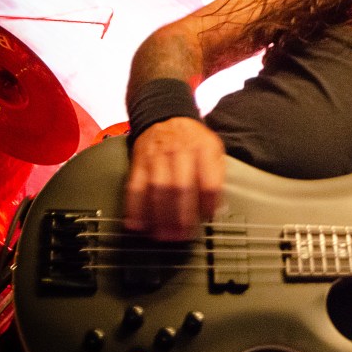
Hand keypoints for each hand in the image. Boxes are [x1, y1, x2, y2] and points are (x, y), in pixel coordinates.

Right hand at [123, 117, 225, 241]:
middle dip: (181, 215)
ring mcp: (156, 157)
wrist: (165, 116)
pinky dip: (134, 207)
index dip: (209, 202)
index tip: (207, 219)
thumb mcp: (214, 150)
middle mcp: (179, 152)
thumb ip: (217, 176)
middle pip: (180, 187)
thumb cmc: (192, 140)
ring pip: (157, 189)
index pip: (209, 180)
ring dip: (159, 216)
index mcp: (203, 149)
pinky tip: (136, 224)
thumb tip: (217, 208)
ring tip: (162, 235)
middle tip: (182, 235)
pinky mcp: (139, 163)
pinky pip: (135, 187)